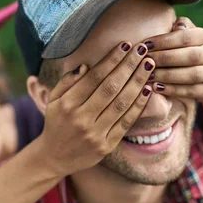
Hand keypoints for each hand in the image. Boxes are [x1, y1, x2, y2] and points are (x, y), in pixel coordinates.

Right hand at [39, 41, 154, 176]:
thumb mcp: (54, 100)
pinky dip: (138, 105)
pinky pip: (126, 122)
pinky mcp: (106, 146)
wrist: (54, 157)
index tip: (125, 45)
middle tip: (142, 50)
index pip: (94, 77)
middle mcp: (81, 119)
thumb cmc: (56, 122)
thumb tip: (87, 65)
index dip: (111, 60)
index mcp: (67, 104)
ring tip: (149, 65)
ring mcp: (94, 134)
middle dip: (128, 66)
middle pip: (110, 88)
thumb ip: (68, 82)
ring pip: (121, 104)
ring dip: (138, 82)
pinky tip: (147, 90)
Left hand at [143, 17, 202, 101]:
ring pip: (192, 75)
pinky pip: (191, 91)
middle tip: (145, 61)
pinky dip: (173, 90)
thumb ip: (178, 28)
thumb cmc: (183, 50)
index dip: (164, 41)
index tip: (145, 45)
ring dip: (168, 76)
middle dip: (165, 58)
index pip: (185, 37)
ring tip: (149, 76)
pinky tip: (157, 88)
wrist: (202, 75)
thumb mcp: (181, 36)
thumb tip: (177, 25)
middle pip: (190, 56)